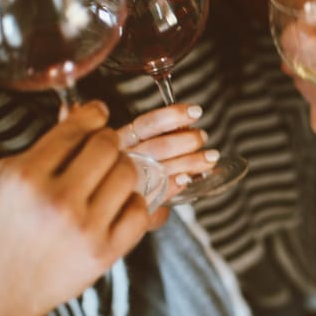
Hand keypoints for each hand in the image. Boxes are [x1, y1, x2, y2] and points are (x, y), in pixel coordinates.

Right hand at [0, 101, 149, 315]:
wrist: (1, 294)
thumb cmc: (0, 234)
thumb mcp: (4, 183)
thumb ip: (42, 148)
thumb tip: (80, 111)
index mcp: (25, 177)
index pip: (74, 129)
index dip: (93, 115)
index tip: (99, 114)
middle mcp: (56, 200)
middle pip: (107, 146)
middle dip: (108, 142)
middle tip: (104, 149)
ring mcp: (84, 227)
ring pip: (128, 173)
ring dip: (123, 170)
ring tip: (109, 177)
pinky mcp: (106, 251)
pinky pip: (140, 209)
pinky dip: (133, 202)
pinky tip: (118, 204)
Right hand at [118, 103, 213, 220]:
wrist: (105, 204)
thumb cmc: (124, 168)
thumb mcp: (134, 145)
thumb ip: (159, 132)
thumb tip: (190, 119)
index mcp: (121, 140)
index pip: (146, 125)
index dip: (172, 116)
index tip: (195, 111)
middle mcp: (122, 159)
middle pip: (158, 147)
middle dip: (187, 140)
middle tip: (202, 137)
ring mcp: (128, 183)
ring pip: (162, 168)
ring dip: (190, 162)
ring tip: (210, 157)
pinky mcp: (134, 201)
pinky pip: (159, 192)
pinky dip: (176, 184)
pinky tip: (188, 179)